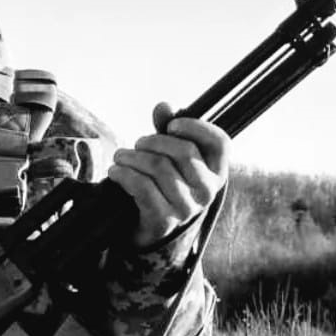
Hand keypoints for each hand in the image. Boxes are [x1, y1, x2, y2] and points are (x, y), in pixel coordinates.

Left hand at [107, 102, 229, 248]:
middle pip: (183, 150)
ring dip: (131, 157)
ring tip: (120, 157)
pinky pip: (142, 187)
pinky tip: (115, 172)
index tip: (171, 125)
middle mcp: (207, 191)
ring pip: (158, 167)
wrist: (148, 229)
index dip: (196, 127)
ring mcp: (187, 208)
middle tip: (137, 144)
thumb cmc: (161, 185)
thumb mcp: (169, 157)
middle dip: (152, 141)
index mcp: (216, 172)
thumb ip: (168, 129)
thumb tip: (163, 106)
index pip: (220, 142)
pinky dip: (123, 174)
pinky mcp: (163, 220)